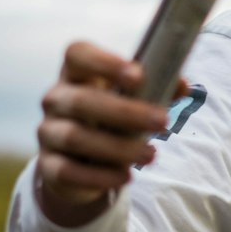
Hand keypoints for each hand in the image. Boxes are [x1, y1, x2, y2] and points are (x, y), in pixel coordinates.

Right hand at [36, 41, 170, 224]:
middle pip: (81, 100)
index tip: (138, 76)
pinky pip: (67, 171)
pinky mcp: (48, 166)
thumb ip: (158, 89)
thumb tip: (182, 85)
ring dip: (118, 148)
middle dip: (126, 112)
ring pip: (75, 137)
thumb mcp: (134, 100)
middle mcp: (56, 99)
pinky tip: (125, 176)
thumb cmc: (114, 117)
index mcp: (77, 73)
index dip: (105, 62)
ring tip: (151, 154)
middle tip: (163, 121)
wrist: (84, 159)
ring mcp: (48, 132)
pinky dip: (99, 176)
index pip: (78, 54)